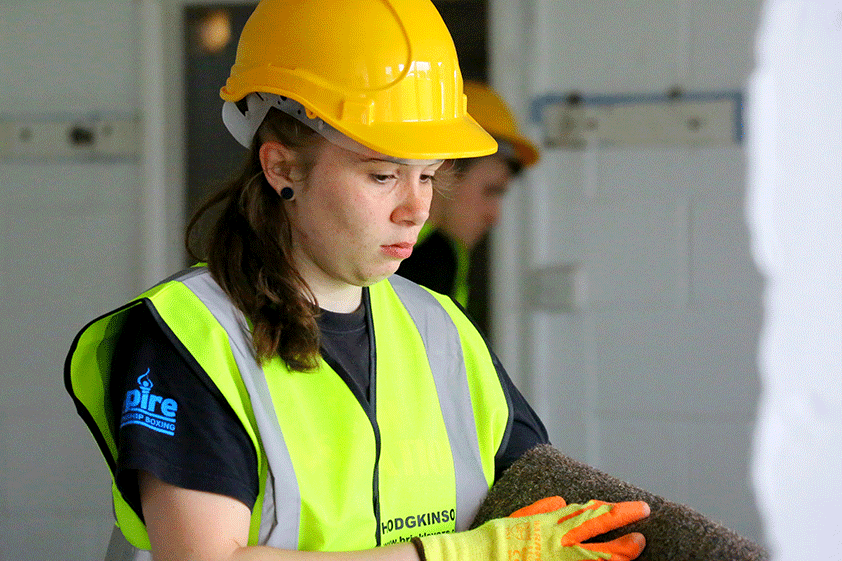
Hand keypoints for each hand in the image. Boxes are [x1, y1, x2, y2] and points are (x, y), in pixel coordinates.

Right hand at [416, 498, 648, 560]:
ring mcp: (558, 559)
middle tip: (644, 526)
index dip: (618, 511)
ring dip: (621, 552)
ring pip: (598, 556)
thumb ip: (542, 510)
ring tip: (637, 546)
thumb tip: (561, 502)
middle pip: (600, 531)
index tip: (637, 509)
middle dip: (626, 527)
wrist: (476, 557)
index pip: (593, 513)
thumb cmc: (495, 540)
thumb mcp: (519, 518)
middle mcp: (559, 540)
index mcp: (552, 523)